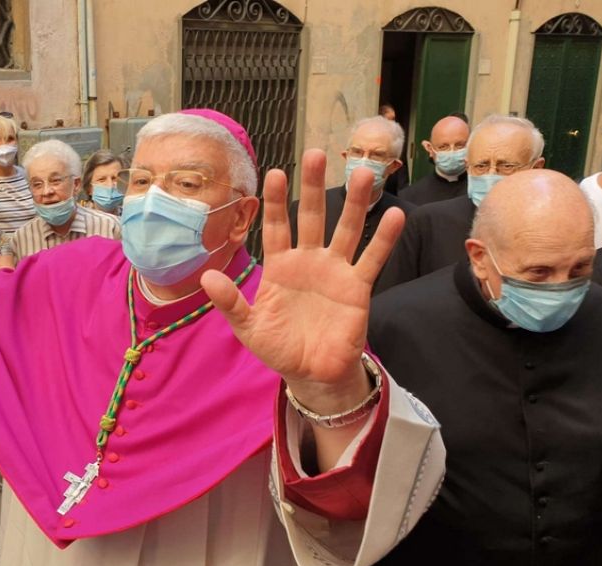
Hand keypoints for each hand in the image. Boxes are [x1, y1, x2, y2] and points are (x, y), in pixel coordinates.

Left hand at [201, 149, 403, 410]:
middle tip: (316, 155)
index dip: (275, 202)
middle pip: (311, 217)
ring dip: (355, 203)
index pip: (276, 227)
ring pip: (346, 230)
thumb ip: (230, 302)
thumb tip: (207, 277)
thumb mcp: (248, 327)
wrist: (312, 374)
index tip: (274, 173)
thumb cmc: (279, 347)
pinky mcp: (358, 288)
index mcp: (279, 267)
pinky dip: (384, 239)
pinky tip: (394, 215)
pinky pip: (372, 260)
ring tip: (364, 173)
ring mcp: (335, 271)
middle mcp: (308, 261)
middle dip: (313, 188)